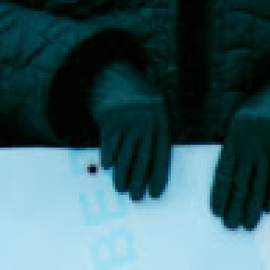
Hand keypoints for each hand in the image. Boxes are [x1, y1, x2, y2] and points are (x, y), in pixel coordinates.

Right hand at [91, 62, 170, 200]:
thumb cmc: (133, 94)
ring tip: (121, 189)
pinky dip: (108, 155)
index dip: (158, 175)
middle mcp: (146, 121)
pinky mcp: (110, 117)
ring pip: (126, 154)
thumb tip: (151, 162)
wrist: (110, 72)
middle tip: (137, 197)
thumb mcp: (151, 107)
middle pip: (144, 158)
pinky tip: (107, 166)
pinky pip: (109, 142)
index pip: (162, 154)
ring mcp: (128, 119)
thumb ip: (154, 130)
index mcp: (161, 121)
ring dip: (123, 174)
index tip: (155, 192)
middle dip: (140, 180)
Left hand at [212, 84, 269, 229]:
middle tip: (230, 225)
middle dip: (235, 205)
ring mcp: (268, 146)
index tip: (216, 211)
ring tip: (248, 223)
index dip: (220, 192)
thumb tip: (225, 180)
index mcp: (233, 138)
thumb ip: (234, 148)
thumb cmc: (257, 111)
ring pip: (258, 181)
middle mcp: (248, 144)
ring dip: (253, 205)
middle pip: (240, 181)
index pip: (224, 171)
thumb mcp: (237, 124)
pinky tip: (268, 208)